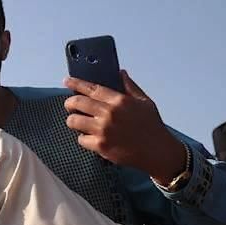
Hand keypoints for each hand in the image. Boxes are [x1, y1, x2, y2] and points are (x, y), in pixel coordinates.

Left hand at [63, 70, 186, 183]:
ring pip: (73, 121)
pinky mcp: (101, 146)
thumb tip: (120, 72)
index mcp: (119, 101)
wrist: (158, 152)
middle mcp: (109, 114)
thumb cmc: (152, 126)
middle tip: (71, 105)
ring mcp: (103, 130)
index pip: (91, 88)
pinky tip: (91, 137)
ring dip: (74, 121)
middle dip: (70, 103)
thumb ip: (130, 86)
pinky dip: (84, 138)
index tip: (67, 80)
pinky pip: (80, 139)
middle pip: (76, 103)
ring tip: (80, 122)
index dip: (76, 83)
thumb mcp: (144, 102)